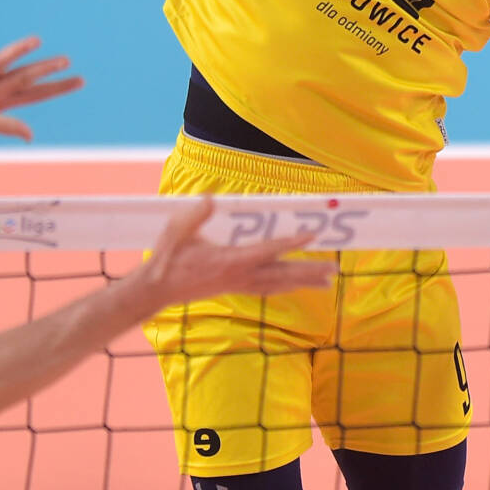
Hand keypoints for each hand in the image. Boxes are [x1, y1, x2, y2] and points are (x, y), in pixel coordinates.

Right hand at [132, 198, 334, 309]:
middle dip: (309, 272)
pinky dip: (285, 287)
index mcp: (231, 260)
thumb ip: (196, 215)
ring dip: (303, 282)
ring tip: (326, 282)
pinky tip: (296, 287)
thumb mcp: (178, 232)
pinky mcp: (234, 289)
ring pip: (278, 284)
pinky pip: (267, 289)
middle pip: (282, 273)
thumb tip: (209, 199)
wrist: (155, 290)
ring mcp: (238, 285)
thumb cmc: (168, 259)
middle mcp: (240, 276)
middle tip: (334, 271)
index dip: (293, 241)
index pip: (269, 249)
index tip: (314, 235)